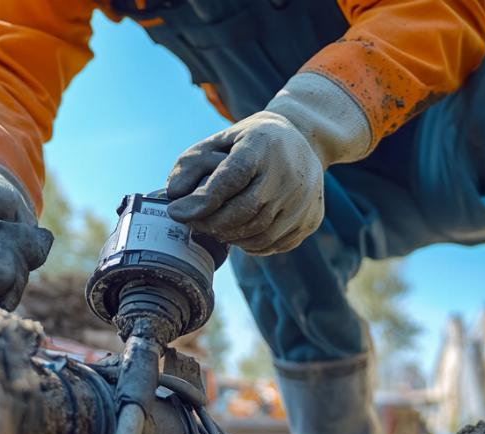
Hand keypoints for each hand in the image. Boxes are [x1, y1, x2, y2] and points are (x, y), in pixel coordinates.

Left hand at [165, 73, 372, 255]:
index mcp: (263, 146)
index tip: (176, 213)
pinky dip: (251, 244)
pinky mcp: (311, 219)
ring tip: (213, 227)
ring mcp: (303, 200)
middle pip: (244, 212)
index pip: (231, 178)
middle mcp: (288, 174)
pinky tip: (239, 232)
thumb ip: (192, 163)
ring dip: (229, 236)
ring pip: (259, 233)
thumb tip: (173, 194)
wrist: (305, 141)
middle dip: (211, 223)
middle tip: (191, 223)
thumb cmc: (252, 142)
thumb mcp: (221, 139)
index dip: (202, 201)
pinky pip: (274, 243)